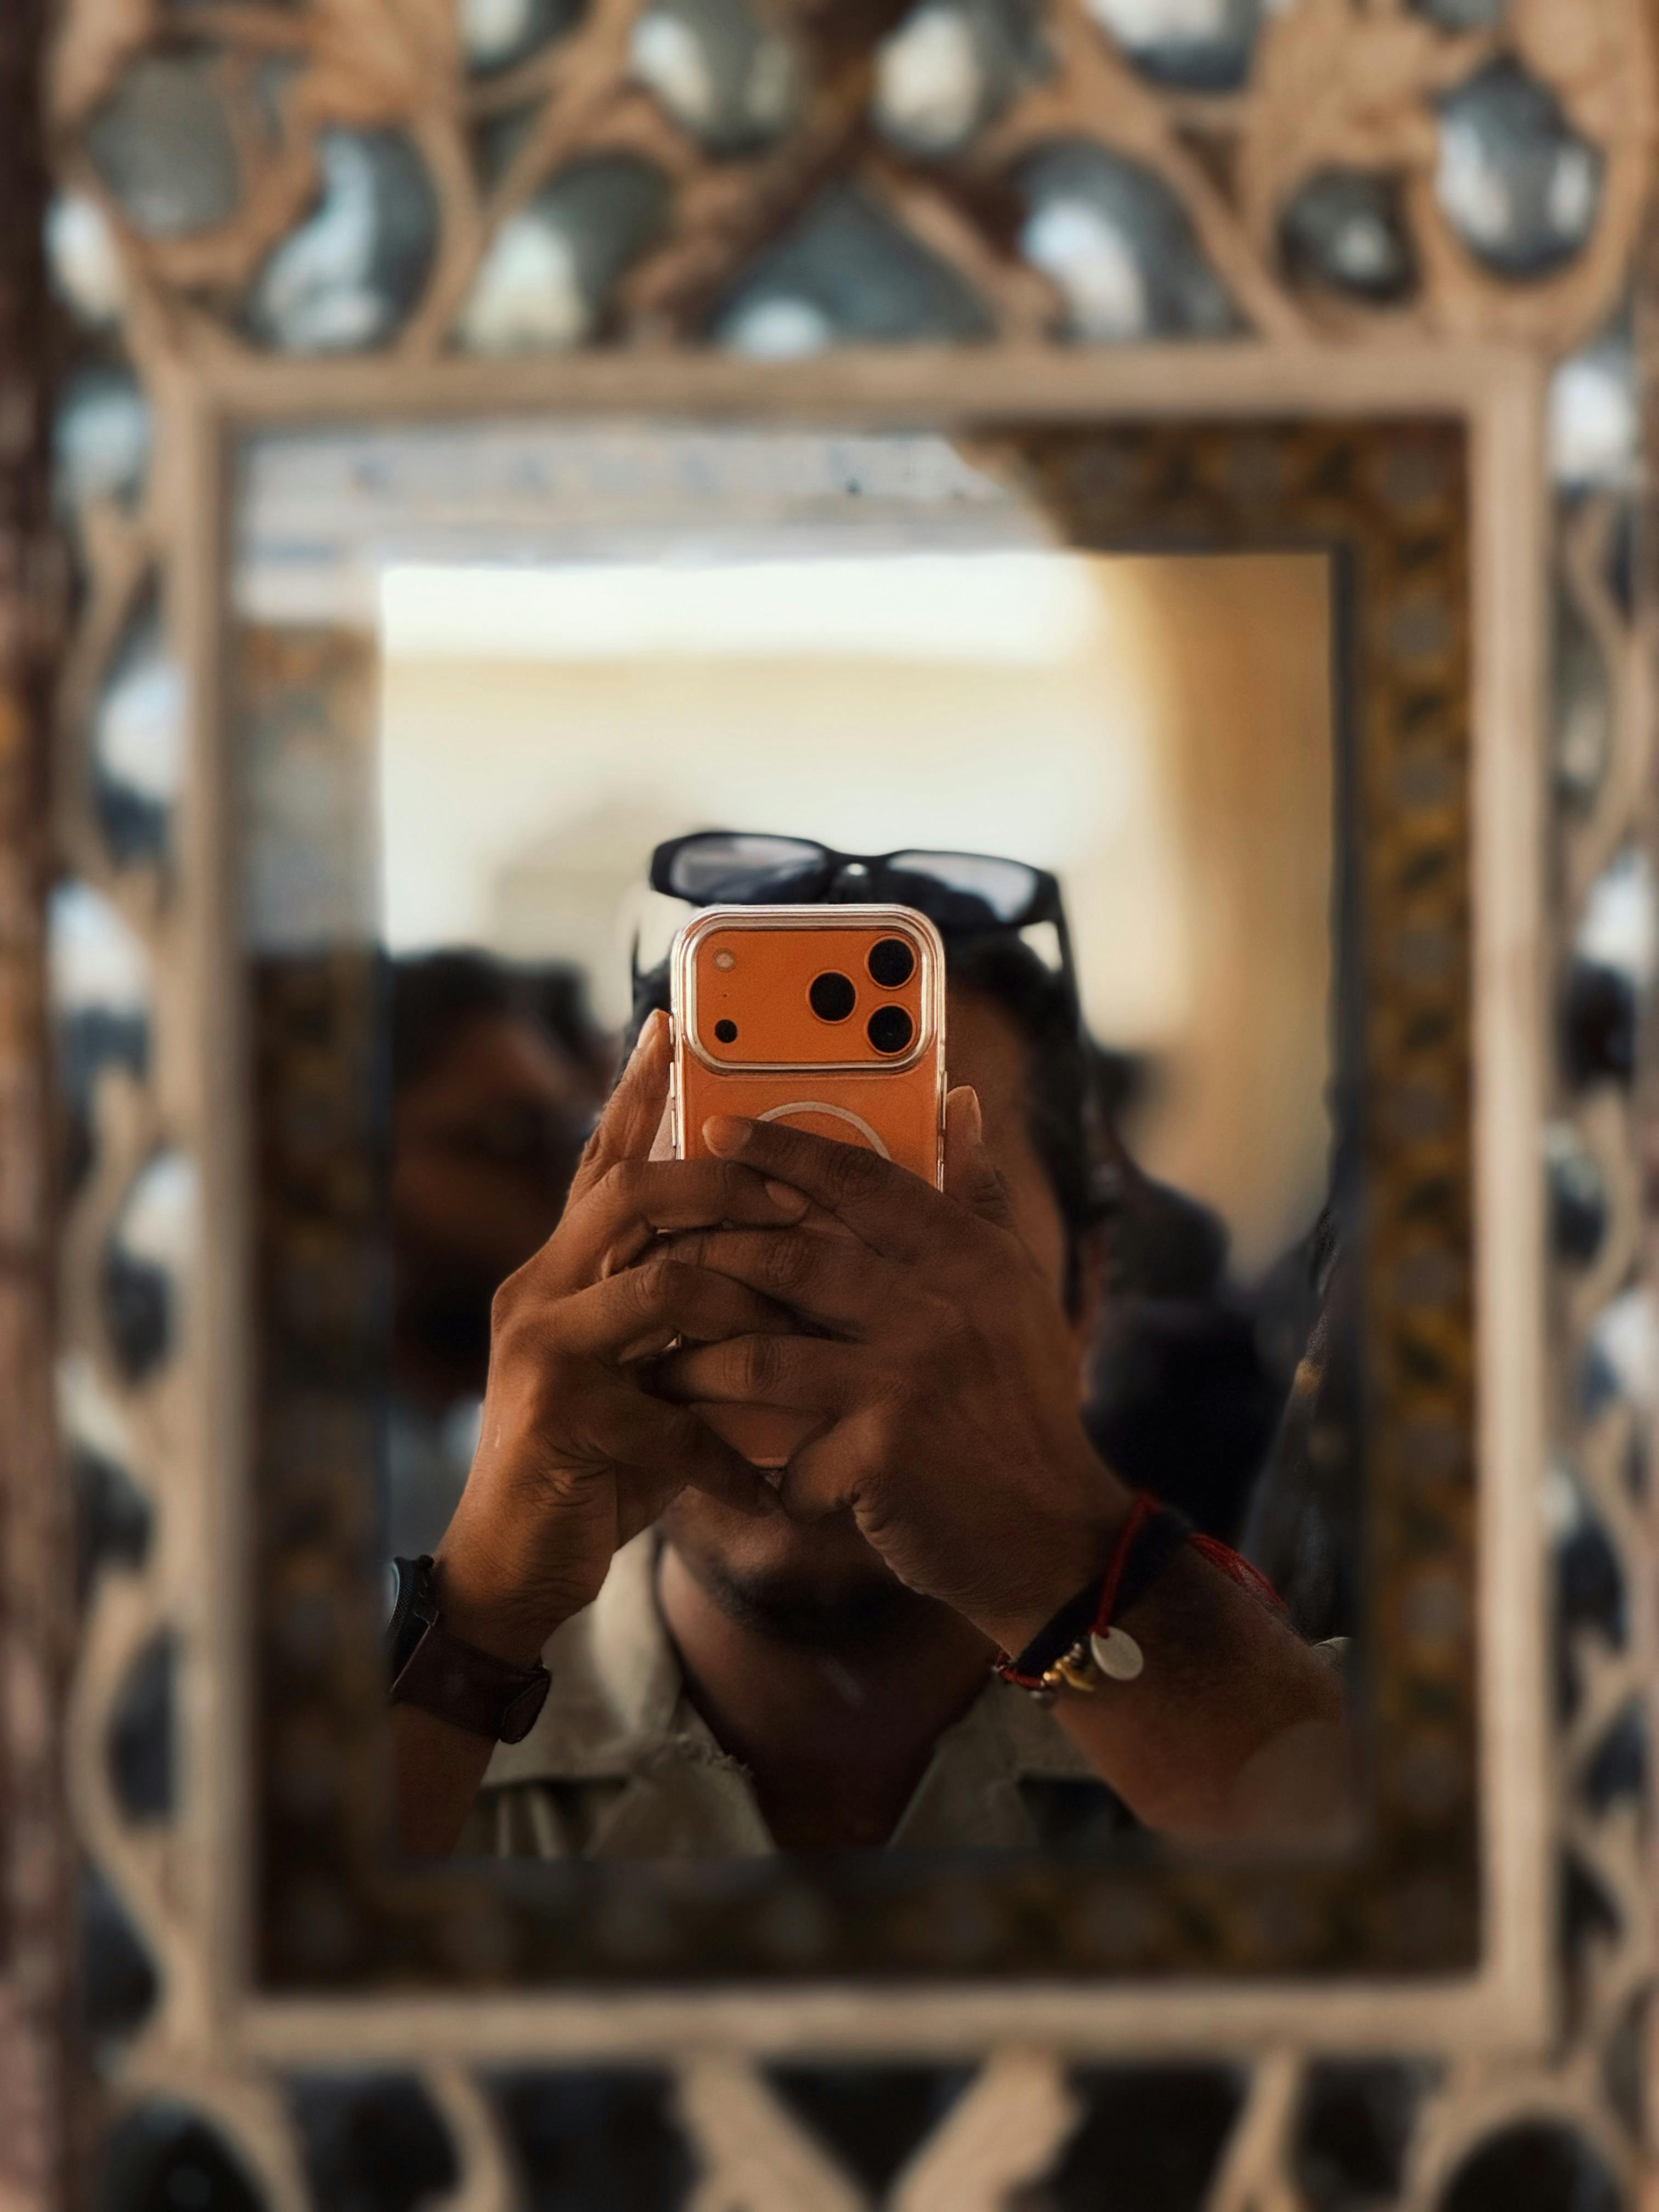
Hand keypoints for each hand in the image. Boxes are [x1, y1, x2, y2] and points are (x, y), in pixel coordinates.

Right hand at [433, 1011, 804, 1663]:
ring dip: (750, 1310)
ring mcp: (541, 1349)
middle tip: (801, 1201)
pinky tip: (770, 1491)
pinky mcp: (558, 1419)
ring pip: (663, 1285)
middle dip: (728, 1186)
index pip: (604, 1159)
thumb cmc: (599, 1461)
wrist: (512, 1570)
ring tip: (804, 1344)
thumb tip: (778, 1255)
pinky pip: (672, 1415)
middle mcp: (539, 1289)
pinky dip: (732, 1456)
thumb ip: (686, 1310)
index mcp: (561, 1267)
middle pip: (634, 1195)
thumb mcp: (644, 1368)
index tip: (674, 1023)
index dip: (638, 1091)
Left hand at [652, 1089, 1132, 1653]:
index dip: (783, 1151)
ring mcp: (908, 1380)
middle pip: (790, 1259)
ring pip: (760, 1354)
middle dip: (710, 1258)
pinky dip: (765, 1472)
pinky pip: (788, 1454)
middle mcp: (940, 1307)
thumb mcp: (1018, 1292)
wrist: (1056, 1537)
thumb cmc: (1025, 1407)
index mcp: (970, 1258)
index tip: (717, 1130)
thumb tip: (959, 1097)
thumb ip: (979, 1195)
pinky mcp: (882, 1455)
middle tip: (654, 1264)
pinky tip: (747, 1480)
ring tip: (658, 1368)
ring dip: (697, 1365)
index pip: (862, 1181)